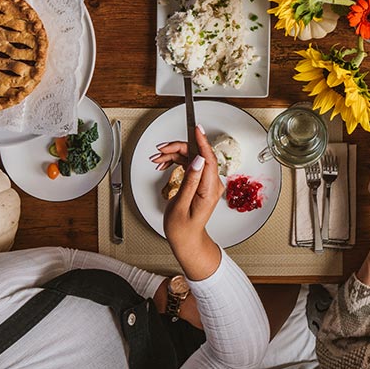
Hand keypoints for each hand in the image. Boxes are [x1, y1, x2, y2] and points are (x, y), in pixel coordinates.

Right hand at [154, 125, 222, 270]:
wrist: (186, 240)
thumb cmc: (182, 229)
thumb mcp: (181, 205)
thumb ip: (190, 181)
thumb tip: (198, 160)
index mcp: (210, 189)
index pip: (209, 159)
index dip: (201, 141)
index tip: (196, 128)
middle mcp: (212, 184)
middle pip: (198, 155)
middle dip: (178, 148)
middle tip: (161, 150)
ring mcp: (207, 182)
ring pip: (192, 158)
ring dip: (174, 155)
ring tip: (157, 158)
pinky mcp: (201, 182)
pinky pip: (191, 165)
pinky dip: (176, 161)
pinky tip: (164, 163)